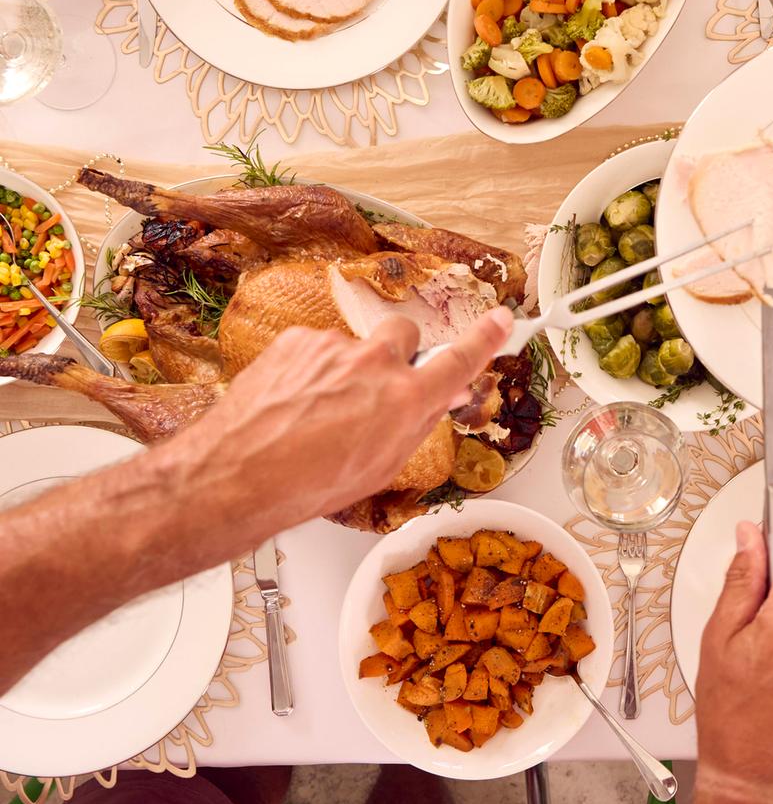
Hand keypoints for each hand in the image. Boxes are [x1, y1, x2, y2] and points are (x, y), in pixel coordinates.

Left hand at [196, 305, 512, 525]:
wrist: (237, 475)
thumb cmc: (307, 484)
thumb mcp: (382, 466)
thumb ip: (417, 422)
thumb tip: (439, 396)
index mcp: (406, 401)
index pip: (460, 360)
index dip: (486, 339)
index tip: (503, 319)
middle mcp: (375, 365)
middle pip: (405, 335)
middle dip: (397, 354)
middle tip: (376, 386)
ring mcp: (335, 348)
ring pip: (355, 347)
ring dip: (346, 371)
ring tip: (316, 414)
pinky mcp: (298, 340)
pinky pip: (317, 348)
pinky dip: (311, 371)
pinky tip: (293, 404)